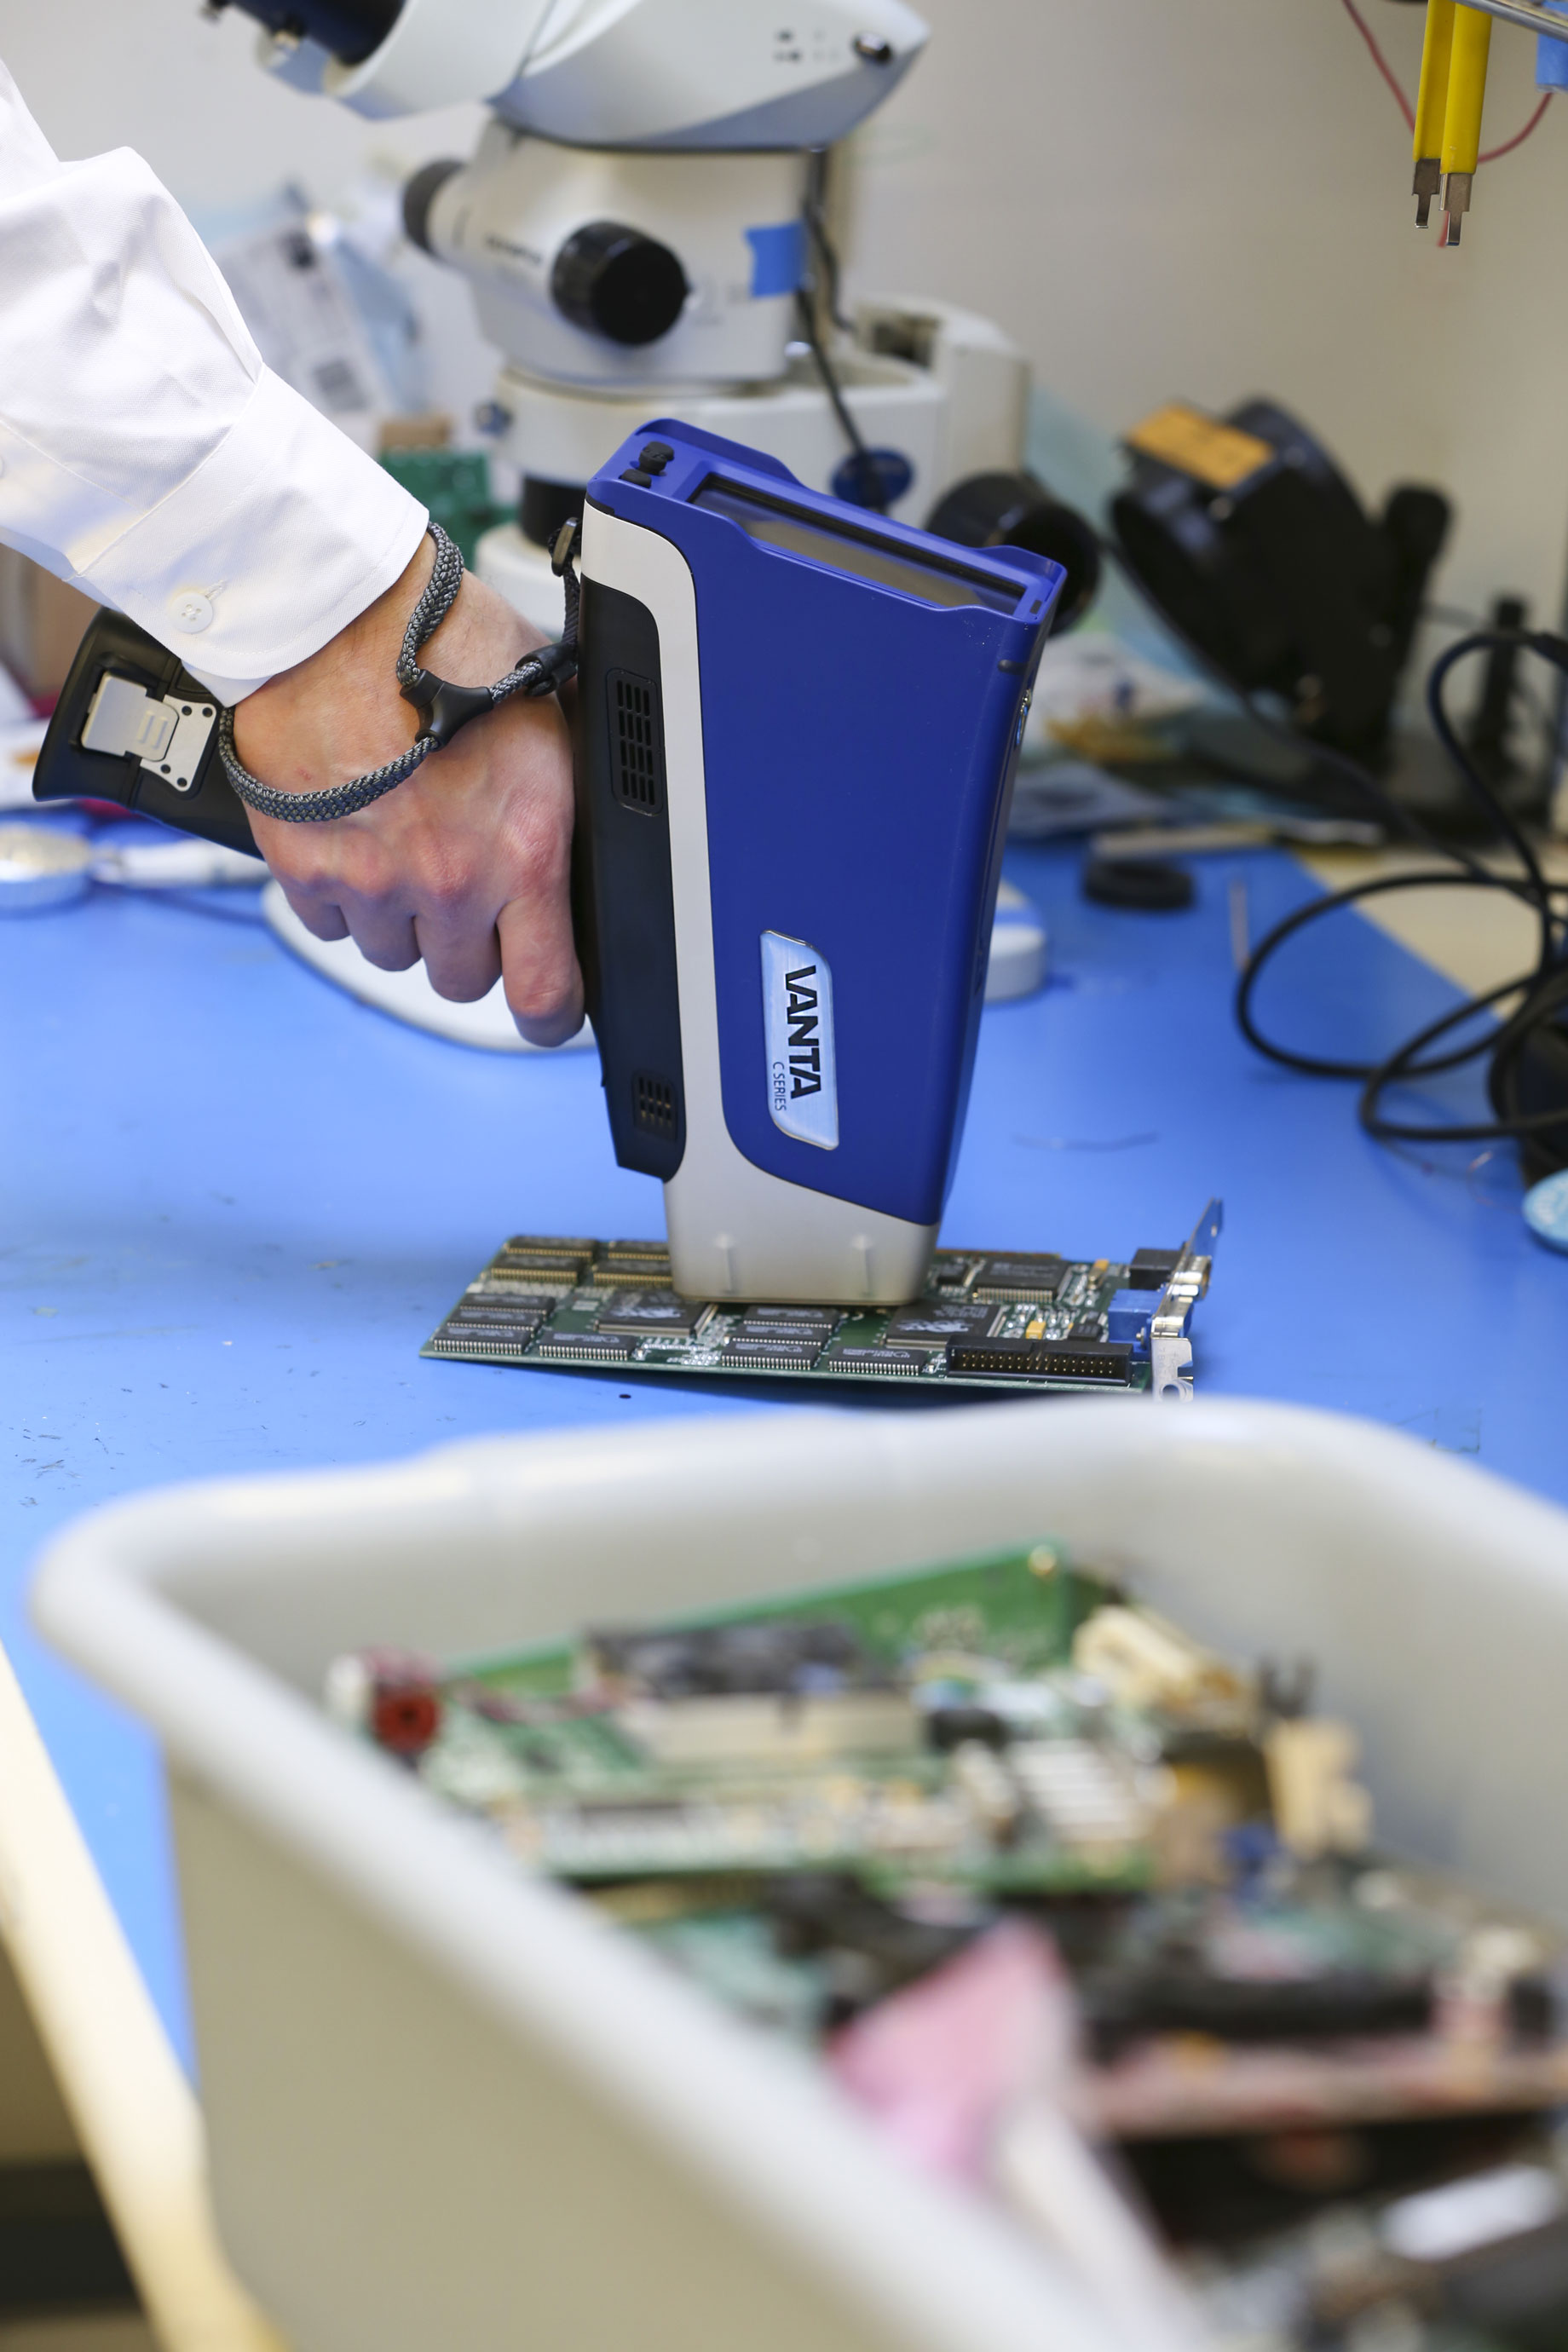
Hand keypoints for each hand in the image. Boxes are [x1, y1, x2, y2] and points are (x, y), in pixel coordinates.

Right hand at [235, 539, 581, 1045]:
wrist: (339, 613)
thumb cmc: (446, 646)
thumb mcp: (545, 721)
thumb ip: (557, 804)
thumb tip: (584, 844)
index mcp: (524, 852)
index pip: (546, 994)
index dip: (550, 1014)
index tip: (548, 1007)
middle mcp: (449, 882)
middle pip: (463, 981)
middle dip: (468, 944)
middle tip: (463, 882)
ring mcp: (373, 882)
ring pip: (395, 955)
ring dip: (403, 919)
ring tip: (405, 843)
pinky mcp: (305, 868)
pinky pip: (331, 923)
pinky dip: (343, 896)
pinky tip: (356, 837)